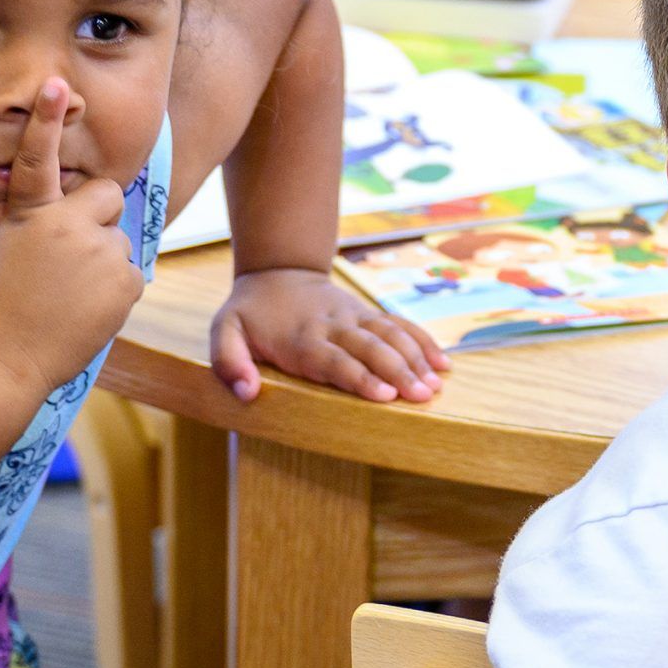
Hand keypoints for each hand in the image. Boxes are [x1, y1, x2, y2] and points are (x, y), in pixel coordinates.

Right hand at [0, 80, 144, 402]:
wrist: (6, 358)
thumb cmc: (0, 303)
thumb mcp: (6, 248)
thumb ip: (41, 223)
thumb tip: (76, 214)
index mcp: (32, 213)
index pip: (38, 159)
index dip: (47, 121)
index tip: (56, 85)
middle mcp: (70, 225)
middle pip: (106, 197)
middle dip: (96, 217)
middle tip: (68, 257)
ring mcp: (102, 251)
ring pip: (117, 241)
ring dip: (103, 261)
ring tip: (68, 294)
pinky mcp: (125, 280)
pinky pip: (130, 273)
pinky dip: (114, 290)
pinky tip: (85, 309)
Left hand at [210, 265, 450, 403]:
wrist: (277, 272)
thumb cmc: (250, 313)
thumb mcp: (224, 331)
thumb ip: (229, 361)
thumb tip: (246, 393)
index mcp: (301, 338)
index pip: (334, 361)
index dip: (360, 377)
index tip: (384, 396)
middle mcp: (333, 326)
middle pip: (371, 349)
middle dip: (399, 372)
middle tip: (423, 395)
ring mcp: (355, 317)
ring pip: (391, 335)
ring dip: (416, 359)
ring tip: (437, 384)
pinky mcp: (368, 313)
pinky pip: (399, 325)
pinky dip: (423, 341)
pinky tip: (444, 362)